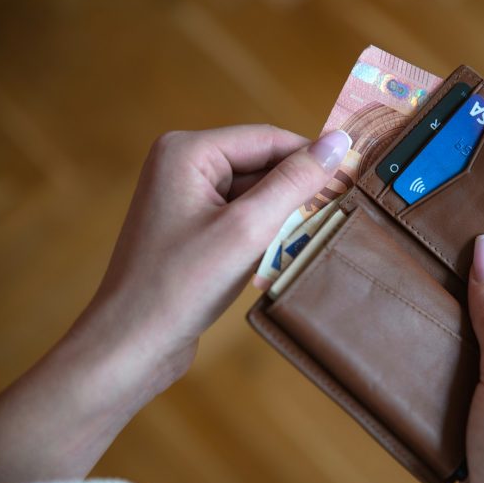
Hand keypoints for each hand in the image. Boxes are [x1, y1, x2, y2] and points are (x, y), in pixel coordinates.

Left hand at [0, 125, 351, 482]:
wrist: (131, 344)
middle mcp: (181, 164)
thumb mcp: (247, 229)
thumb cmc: (181, 285)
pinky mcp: (189, 227)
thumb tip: (339, 142)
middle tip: (334, 214)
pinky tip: (275, 254)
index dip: (311, 157)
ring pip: (253, 192)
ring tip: (305, 238)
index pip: (267, 138)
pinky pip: (238, 214)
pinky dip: (262, 231)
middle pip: (260, 163)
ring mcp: (183, 196)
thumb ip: (294, 182)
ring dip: (280, 214)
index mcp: (187, 150)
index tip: (352, 179)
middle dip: (294, 190)